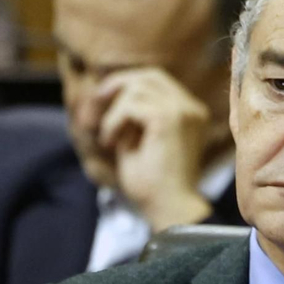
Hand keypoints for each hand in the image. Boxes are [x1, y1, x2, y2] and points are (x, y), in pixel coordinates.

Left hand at [87, 67, 213, 229]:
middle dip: (115, 87)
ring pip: (138, 86)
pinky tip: (111, 143)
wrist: (170, 208)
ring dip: (112, 110)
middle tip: (92, 113)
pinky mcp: (169, 119)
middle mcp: (191, 107)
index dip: (124, 88)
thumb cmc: (153, 185)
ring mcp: (183, 110)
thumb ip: (132, 119)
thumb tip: (107, 98)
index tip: (100, 111)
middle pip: (149, 75)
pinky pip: (131, 104)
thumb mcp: (139, 143)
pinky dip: (113, 121)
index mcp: (190, 113)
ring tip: (106, 138)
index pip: (157, 81)